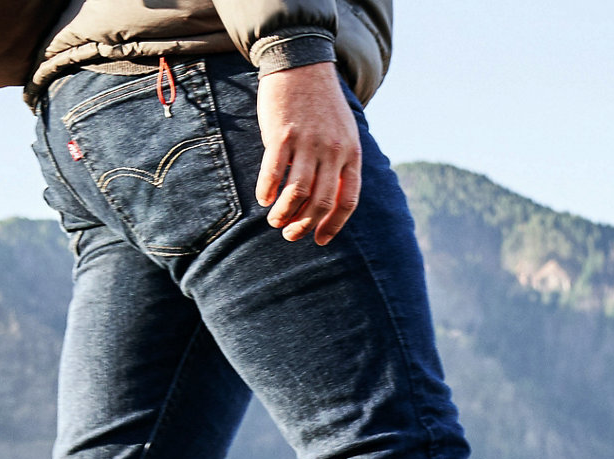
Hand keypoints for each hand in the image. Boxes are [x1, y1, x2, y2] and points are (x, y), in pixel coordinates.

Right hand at [255, 61, 361, 245]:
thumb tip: (326, 204)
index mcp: (350, 153)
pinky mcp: (283, 134)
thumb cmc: (320, 106)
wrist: (302, 64)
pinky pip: (274, 172)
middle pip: (321, 202)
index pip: (346, 200)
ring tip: (274, 220)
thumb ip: (339, 165)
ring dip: (283, 214)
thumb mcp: (343, 134)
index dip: (333, 225)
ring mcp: (307, 142)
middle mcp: (332, 150)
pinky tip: (263, 198)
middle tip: (290, 234)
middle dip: (304, 226)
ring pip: (296, 193)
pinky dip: (267, 191)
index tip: (319, 239)